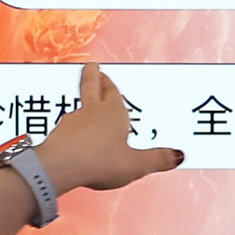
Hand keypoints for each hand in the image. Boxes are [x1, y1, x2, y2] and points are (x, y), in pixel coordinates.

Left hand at [34, 64, 181, 193]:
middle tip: (91, 67)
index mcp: (113, 114)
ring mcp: (71, 122)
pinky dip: (70, 129)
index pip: (113, 93)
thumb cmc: (97, 162)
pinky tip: (71, 139)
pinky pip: (66, 128)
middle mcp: (91, 112)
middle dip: (92, 76)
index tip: (106, 74)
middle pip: (91, 87)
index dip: (111, 85)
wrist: (59, 167)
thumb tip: (177, 156)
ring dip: (81, 104)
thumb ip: (156, 159)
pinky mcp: (57, 135)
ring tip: (83, 107)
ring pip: (78, 107)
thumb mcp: (135, 165)